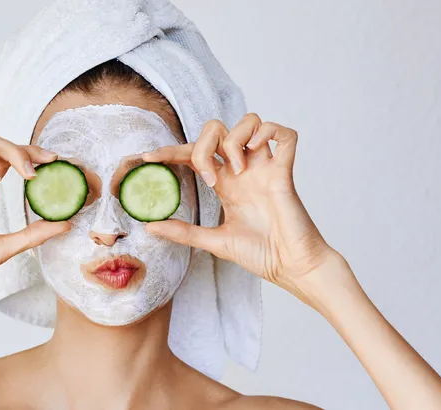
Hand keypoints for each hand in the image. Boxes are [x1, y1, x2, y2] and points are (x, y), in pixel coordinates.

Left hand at [143, 114, 344, 302]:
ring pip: (250, 121)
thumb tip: (149, 226)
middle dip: (204, 143)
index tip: (149, 158)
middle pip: (218, 129)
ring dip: (235, 139)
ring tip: (237, 168)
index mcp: (226, 184)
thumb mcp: (214, 242)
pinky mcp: (285, 172)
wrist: (291, 267)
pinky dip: (270, 132)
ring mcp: (265, 168)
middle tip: (210, 176)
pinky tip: (258, 151)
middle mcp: (243, 170)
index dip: (171, 151)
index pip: (194, 153)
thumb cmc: (261, 255)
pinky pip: (285, 134)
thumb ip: (184, 232)